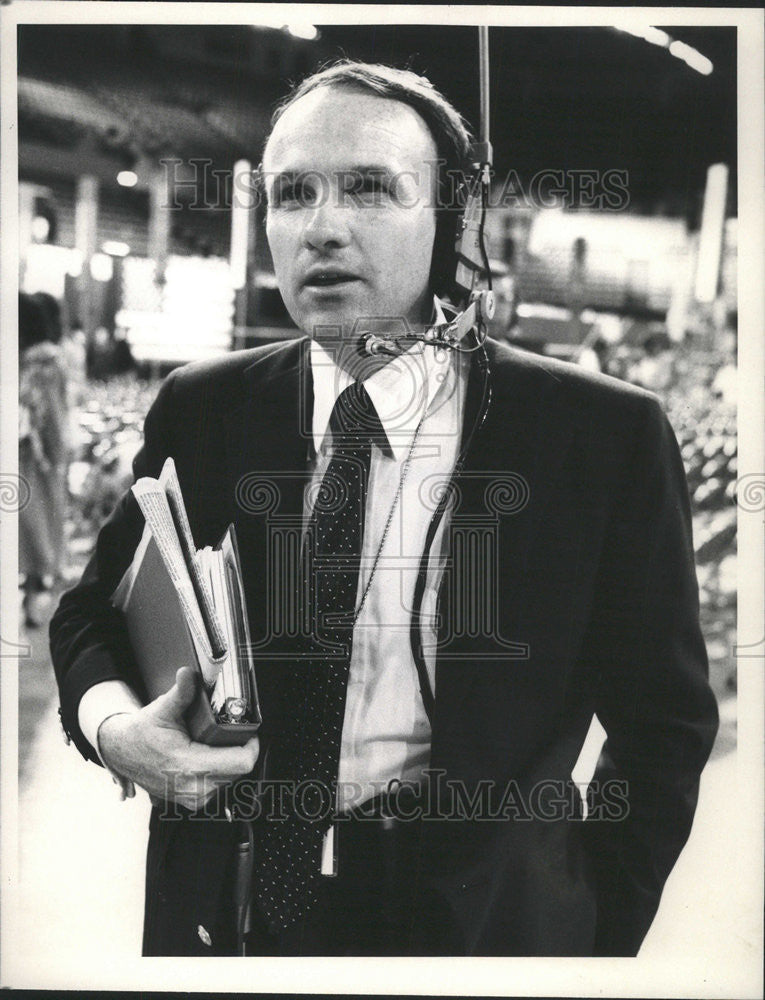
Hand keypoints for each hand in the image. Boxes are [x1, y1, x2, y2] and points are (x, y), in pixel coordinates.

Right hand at [97, 667, 259, 811]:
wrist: (122, 753)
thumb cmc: (141, 733)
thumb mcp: (162, 709)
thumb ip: (181, 693)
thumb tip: (188, 674)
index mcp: (189, 767)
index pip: (241, 763)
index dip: (251, 744)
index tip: (249, 731)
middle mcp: (194, 788)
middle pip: (240, 770)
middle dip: (239, 749)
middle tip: (230, 731)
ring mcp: (194, 798)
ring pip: (232, 778)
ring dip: (230, 759)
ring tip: (216, 743)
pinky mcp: (193, 800)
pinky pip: (221, 784)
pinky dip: (220, 769)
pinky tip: (209, 755)